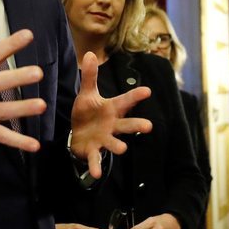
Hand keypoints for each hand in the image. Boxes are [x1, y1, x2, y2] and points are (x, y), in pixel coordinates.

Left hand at [70, 52, 151, 176]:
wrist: (78, 135)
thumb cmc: (88, 113)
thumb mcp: (87, 94)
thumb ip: (90, 76)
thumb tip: (90, 53)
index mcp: (112, 109)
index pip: (125, 101)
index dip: (136, 96)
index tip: (148, 91)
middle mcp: (113, 125)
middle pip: (127, 124)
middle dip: (137, 124)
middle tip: (149, 126)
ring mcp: (105, 139)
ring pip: (115, 142)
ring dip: (118, 145)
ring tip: (123, 149)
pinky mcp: (94, 151)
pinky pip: (97, 159)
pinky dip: (96, 166)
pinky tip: (96, 174)